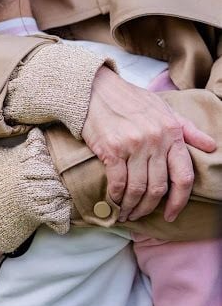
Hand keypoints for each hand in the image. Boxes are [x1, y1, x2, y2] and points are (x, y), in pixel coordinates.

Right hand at [82, 68, 215, 222]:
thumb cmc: (129, 99)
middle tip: (139, 216)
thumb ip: (187, 130)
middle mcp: (156, 141)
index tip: (171, 215)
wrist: (95, 89)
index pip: (183, 176)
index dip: (179, 201)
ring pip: (137, 188)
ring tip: (125, 213)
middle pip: (158, 187)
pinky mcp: (112, 149)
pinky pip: (118, 182)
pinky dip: (116, 196)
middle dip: (149, 207)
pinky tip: (113, 202)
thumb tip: (212, 146)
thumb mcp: (164, 109)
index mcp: (172, 133)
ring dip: (131, 206)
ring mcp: (134, 146)